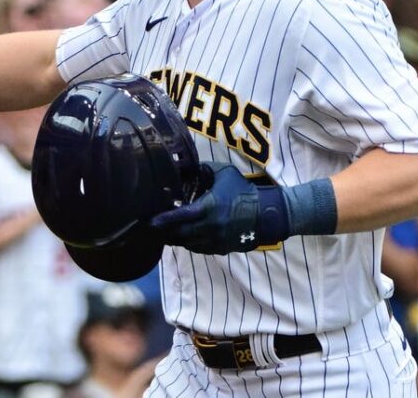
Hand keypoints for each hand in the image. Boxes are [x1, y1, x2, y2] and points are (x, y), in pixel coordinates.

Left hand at [150, 164, 265, 254]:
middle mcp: (210, 227)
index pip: (181, 216)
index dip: (164, 220)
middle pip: (180, 235)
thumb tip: (185, 166)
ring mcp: (216, 240)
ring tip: (167, 233)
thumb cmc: (243, 191)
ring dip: (177, 240)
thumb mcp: (224, 173)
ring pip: (188, 244)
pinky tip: (186, 237)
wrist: (267, 213)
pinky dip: (190, 244)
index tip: (151, 221)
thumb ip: (203, 170)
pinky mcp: (222, 249)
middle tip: (154, 229)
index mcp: (209, 208)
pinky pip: (200, 250)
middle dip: (166, 232)